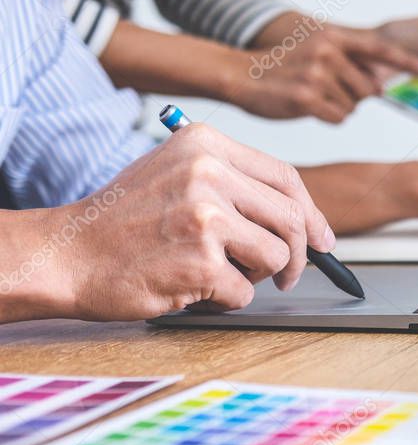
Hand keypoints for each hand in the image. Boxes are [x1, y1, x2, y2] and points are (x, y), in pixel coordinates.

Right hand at [63, 124, 334, 319]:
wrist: (67, 254)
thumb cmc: (124, 220)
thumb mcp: (177, 175)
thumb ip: (235, 185)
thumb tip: (304, 219)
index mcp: (206, 144)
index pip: (285, 178)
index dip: (312, 214)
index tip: (324, 240)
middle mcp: (208, 173)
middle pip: (291, 219)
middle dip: (299, 255)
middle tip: (288, 277)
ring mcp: (205, 217)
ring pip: (276, 257)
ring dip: (255, 277)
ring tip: (216, 273)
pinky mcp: (201, 262)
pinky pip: (245, 292)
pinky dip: (225, 300)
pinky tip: (191, 287)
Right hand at [237, 14, 417, 122]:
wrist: (240, 75)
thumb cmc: (284, 68)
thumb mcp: (317, 52)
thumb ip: (348, 63)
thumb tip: (380, 86)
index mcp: (333, 37)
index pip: (381, 50)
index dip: (408, 63)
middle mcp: (328, 52)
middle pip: (369, 89)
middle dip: (356, 97)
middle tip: (329, 92)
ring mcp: (317, 75)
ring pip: (353, 107)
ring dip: (339, 108)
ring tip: (314, 97)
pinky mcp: (307, 98)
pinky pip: (338, 118)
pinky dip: (327, 118)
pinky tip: (308, 107)